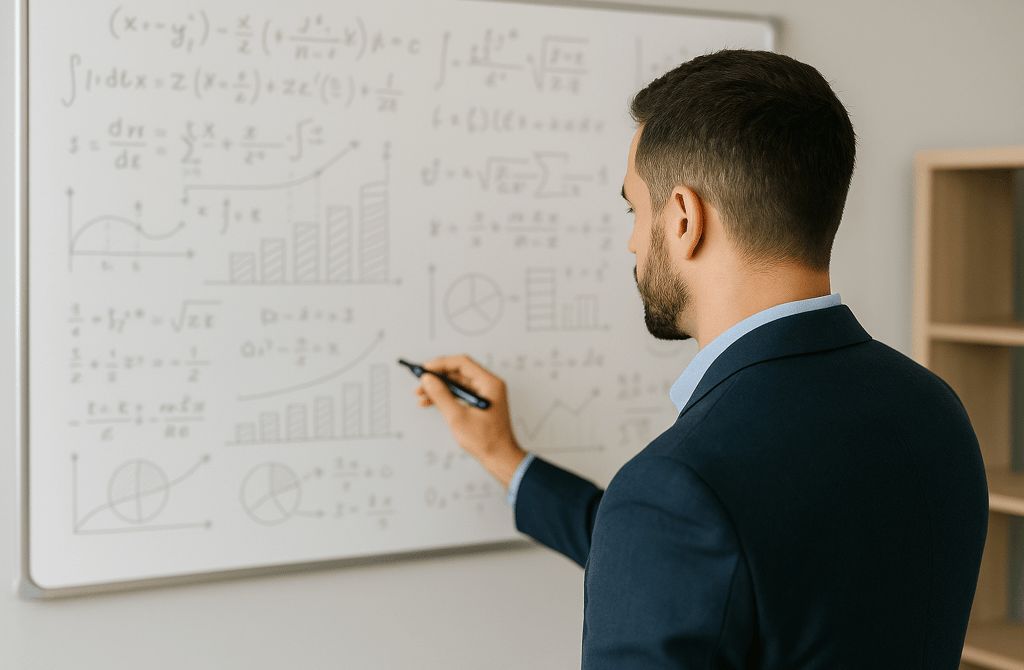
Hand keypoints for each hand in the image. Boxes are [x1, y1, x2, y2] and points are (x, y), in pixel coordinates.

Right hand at [416, 354, 526, 487]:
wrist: (500, 458)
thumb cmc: (486, 440)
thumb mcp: (457, 417)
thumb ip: (441, 396)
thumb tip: (427, 379)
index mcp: (490, 383)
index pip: (462, 363)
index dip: (441, 363)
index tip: (425, 369)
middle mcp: (489, 385)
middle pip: (459, 372)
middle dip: (437, 377)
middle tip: (420, 383)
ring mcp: (485, 394)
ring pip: (457, 383)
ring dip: (439, 388)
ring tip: (421, 395)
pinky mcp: (479, 403)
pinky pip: (460, 393)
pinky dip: (446, 397)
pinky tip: (430, 402)